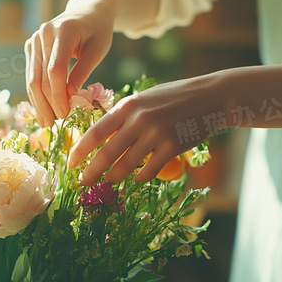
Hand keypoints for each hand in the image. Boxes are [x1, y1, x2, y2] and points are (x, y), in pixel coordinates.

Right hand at [25, 0, 114, 127]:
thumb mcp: (98, 51)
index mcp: (63, 30)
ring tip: (46, 123)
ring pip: (32, 79)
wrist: (88, 11)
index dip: (59, 95)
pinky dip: (37, 94)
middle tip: (53, 125)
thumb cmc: (98, 31)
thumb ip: (82, 73)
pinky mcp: (31, 47)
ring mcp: (34, 40)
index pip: (55, 70)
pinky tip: (42, 110)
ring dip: (38, 103)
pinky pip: (32, 75)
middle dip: (47, 104)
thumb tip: (70, 98)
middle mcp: (43, 33)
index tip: (66, 114)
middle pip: (40, 77)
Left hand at [68, 73, 226, 184]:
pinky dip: (139, 178)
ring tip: (107, 183)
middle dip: (91, 172)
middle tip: (82, 183)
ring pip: (126, 166)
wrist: (211, 97)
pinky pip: (149, 171)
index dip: (80, 151)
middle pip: (107, 154)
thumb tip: (100, 138)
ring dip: (114, 178)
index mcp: (128, 106)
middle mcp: (139, 120)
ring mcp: (157, 134)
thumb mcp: (144, 99)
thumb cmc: (173, 98)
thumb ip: (124, 116)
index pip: (96, 132)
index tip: (70, 163)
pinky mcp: (173, 147)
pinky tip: (135, 179)